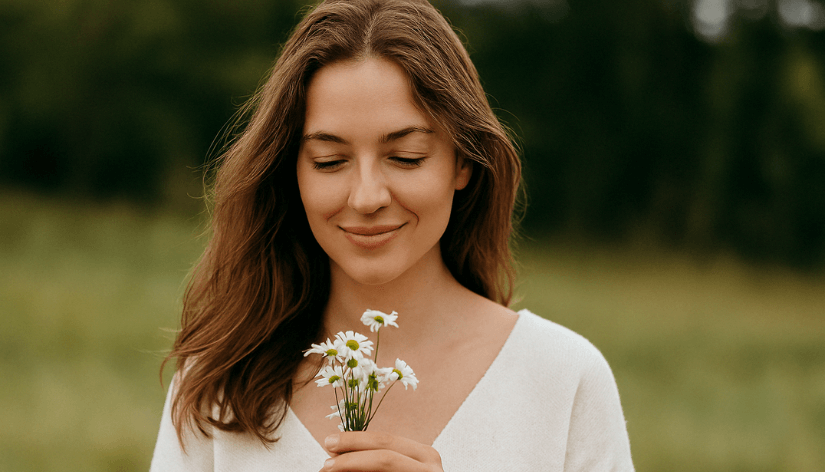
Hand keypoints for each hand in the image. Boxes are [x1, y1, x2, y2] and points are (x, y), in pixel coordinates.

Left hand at [321, 431, 443, 471]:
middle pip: (385, 455)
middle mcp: (430, 467)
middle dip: (351, 455)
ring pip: (386, 464)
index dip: (355, 441)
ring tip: (330, 471)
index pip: (386, 441)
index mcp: (424, 455)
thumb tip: (335, 452)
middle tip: (326, 462)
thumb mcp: (395, 469)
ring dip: (353, 467)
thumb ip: (372, 462)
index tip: (330, 444)